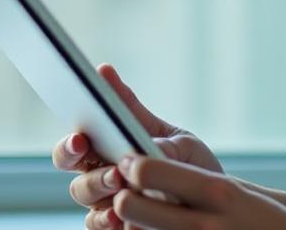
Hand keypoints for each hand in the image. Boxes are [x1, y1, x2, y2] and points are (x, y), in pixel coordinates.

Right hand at [54, 64, 222, 226]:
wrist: (215, 204)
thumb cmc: (190, 166)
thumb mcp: (171, 135)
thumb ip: (136, 112)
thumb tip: (104, 72)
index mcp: (105, 149)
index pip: (74, 144)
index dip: (69, 143)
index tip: (80, 138)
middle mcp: (98, 176)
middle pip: (72, 174)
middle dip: (88, 170)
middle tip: (112, 168)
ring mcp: (105, 204)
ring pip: (85, 198)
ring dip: (100, 190)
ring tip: (122, 185)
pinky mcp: (117, 227)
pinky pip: (98, 225)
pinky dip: (107, 220)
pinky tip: (121, 216)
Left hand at [111, 156, 285, 229]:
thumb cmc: (257, 218)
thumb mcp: (230, 190)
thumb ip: (186, 180)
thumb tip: (136, 169)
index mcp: (215, 191)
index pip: (148, 171)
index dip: (130, 167)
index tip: (128, 166)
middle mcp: (204, 224)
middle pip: (130, 206)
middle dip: (122, 199)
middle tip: (127, 197)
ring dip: (132, 226)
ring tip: (141, 220)